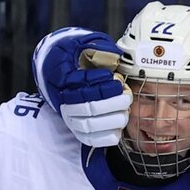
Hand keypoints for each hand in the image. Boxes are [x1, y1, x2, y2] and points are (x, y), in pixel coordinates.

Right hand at [32, 27, 130, 146]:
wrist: (62, 80)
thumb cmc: (81, 63)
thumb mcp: (85, 49)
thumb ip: (99, 51)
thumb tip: (117, 55)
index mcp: (65, 81)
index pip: (83, 85)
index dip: (102, 85)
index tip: (118, 81)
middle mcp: (66, 103)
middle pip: (90, 108)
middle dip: (113, 104)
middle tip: (127, 97)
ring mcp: (71, 119)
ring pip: (91, 125)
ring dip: (113, 120)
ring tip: (125, 111)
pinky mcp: (78, 132)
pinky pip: (91, 140)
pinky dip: (106, 137)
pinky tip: (118, 129)